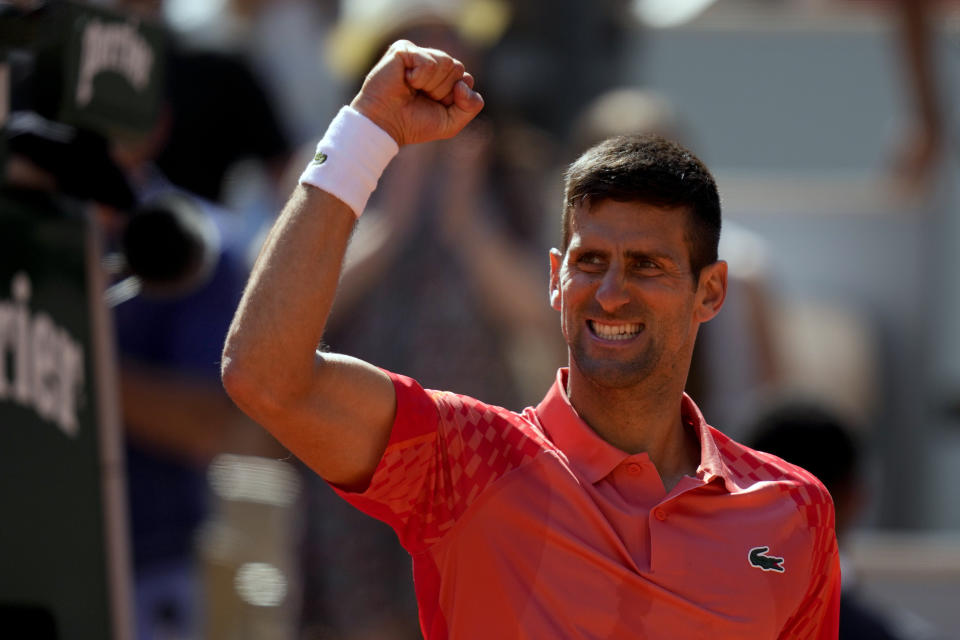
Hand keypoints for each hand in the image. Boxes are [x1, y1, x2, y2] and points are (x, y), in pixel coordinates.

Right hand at [350, 40, 483, 145]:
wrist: (385, 125)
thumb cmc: (415, 124)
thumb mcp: (452, 123)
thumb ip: (472, 106)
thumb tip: (464, 83)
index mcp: (444, 77)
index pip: (466, 79)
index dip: (453, 97)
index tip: (435, 105)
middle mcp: (432, 62)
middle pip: (457, 68)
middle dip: (442, 90)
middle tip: (421, 97)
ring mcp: (418, 54)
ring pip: (446, 62)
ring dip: (430, 84)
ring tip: (413, 89)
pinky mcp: (403, 49)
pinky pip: (428, 62)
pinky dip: (419, 78)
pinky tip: (405, 81)